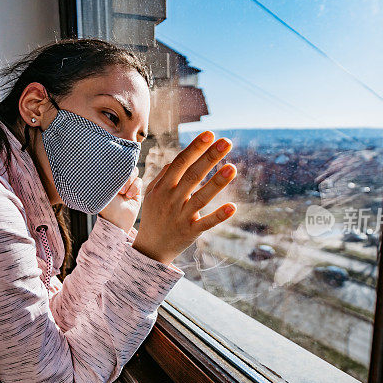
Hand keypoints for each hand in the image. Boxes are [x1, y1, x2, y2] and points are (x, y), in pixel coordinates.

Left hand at [97, 166, 141, 232]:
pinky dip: (135, 187)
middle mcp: (118, 181)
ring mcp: (128, 185)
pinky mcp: (137, 191)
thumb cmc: (106, 207)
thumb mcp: (101, 191)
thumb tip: (101, 164)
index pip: (114, 165)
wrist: (116, 221)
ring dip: (129, 181)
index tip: (113, 171)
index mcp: (108, 178)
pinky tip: (129, 196)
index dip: (116, 165)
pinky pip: (139, 181)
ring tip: (123, 193)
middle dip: (123, 175)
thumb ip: (102, 178)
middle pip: (125, 166)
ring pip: (134, 172)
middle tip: (118, 187)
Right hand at [131, 131, 237, 264]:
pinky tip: (232, 207)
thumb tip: (180, 157)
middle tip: (226, 142)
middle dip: (209, 158)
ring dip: (217, 183)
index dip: (195, 148)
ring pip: (201, 198)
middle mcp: (171, 200)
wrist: (150, 248)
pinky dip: (219, 215)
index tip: (210, 134)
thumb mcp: (152, 194)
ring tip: (232, 168)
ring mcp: (181, 216)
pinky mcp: (191, 232)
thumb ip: (165, 175)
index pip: (180, 163)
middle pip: (193, 176)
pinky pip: (206, 223)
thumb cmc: (154, 215)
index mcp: (162, 187)